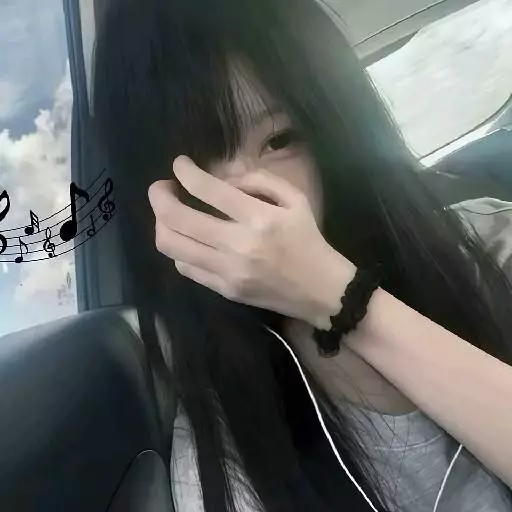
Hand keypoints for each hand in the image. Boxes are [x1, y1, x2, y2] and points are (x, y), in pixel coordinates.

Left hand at [148, 155, 355, 328]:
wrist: (321, 290)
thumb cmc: (308, 240)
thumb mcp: (296, 198)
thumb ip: (259, 179)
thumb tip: (221, 176)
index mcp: (259, 218)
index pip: (207, 189)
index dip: (185, 171)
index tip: (180, 165)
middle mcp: (238, 245)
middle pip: (176, 219)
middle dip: (159, 196)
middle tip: (161, 188)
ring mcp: (228, 272)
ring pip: (172, 246)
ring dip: (161, 224)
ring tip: (169, 214)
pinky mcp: (224, 290)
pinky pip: (185, 268)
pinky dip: (179, 249)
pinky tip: (189, 239)